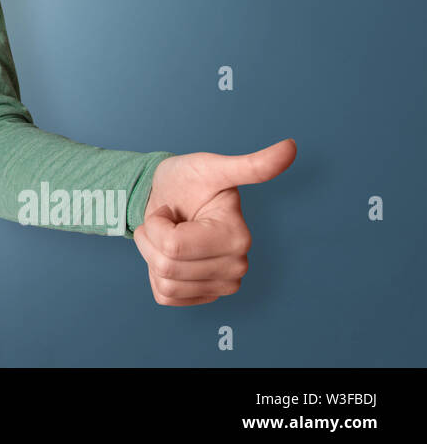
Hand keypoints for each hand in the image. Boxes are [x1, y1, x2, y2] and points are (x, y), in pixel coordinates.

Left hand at [135, 138, 295, 305]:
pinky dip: (155, 274)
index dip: (158, 223)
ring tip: (167, 234)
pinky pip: (164, 296)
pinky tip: (171, 254)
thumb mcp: (211, 169)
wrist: (168, 198)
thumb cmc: (188, 180)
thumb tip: (291, 147)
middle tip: (168, 220)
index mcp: (239, 239)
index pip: (173, 245)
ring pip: (164, 282)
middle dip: (152, 238)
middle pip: (167, 267)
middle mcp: (236, 267)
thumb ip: (250, 165)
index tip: (172, 208)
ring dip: (152, 254)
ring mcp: (221, 286)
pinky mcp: (203, 297)